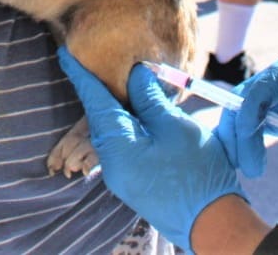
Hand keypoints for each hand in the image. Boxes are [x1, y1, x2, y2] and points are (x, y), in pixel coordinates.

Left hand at [58, 47, 243, 250]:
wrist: (213, 222)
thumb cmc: (196, 173)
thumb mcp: (174, 126)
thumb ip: (149, 99)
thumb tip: (134, 75)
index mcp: (117, 148)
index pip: (94, 103)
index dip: (81, 75)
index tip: (64, 55)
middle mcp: (112, 164)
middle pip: (101, 117)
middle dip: (102, 89)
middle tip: (100, 61)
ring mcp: (123, 175)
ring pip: (114, 130)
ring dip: (120, 107)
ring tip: (127, 83)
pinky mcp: (135, 179)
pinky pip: (125, 144)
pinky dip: (130, 124)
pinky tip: (142, 111)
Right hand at [217, 42, 277, 176]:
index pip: (271, 79)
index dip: (252, 106)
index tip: (247, 138)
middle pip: (252, 93)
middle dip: (243, 128)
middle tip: (249, 166)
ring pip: (249, 106)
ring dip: (243, 135)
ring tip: (250, 168)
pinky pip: (258, 117)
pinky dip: (250, 137)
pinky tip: (251, 159)